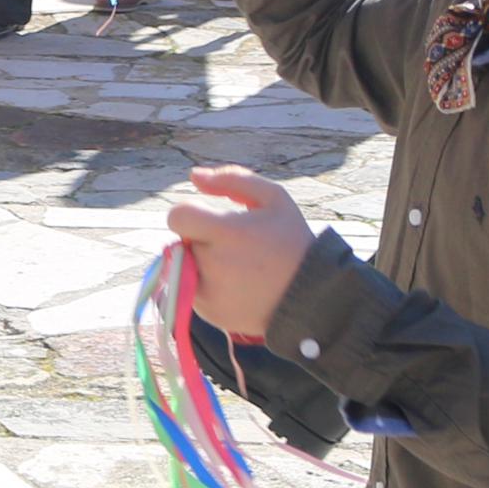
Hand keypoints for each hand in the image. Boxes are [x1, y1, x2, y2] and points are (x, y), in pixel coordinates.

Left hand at [165, 165, 318, 341]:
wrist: (311, 297)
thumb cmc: (292, 241)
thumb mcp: (274, 199)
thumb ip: (232, 180)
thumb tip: (194, 175)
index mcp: (226, 233)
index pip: (177, 216)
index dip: (191, 214)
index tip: (211, 221)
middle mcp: (212, 264)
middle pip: (182, 241)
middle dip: (201, 239)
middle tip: (236, 246)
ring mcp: (208, 292)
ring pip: (182, 266)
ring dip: (200, 261)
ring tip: (237, 266)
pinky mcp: (208, 313)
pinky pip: (191, 290)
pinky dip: (206, 284)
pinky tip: (236, 284)